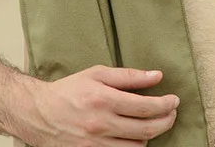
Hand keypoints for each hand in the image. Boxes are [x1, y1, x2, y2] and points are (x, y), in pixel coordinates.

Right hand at [24, 65, 179, 145]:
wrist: (40, 114)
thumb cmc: (70, 90)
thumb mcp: (98, 74)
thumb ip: (129, 76)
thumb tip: (156, 76)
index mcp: (104, 100)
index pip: (146, 107)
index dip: (165, 104)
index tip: (174, 100)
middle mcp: (101, 125)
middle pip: (146, 130)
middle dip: (166, 121)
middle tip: (172, 113)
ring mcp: (96, 145)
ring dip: (150, 136)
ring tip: (153, 123)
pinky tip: (136, 137)